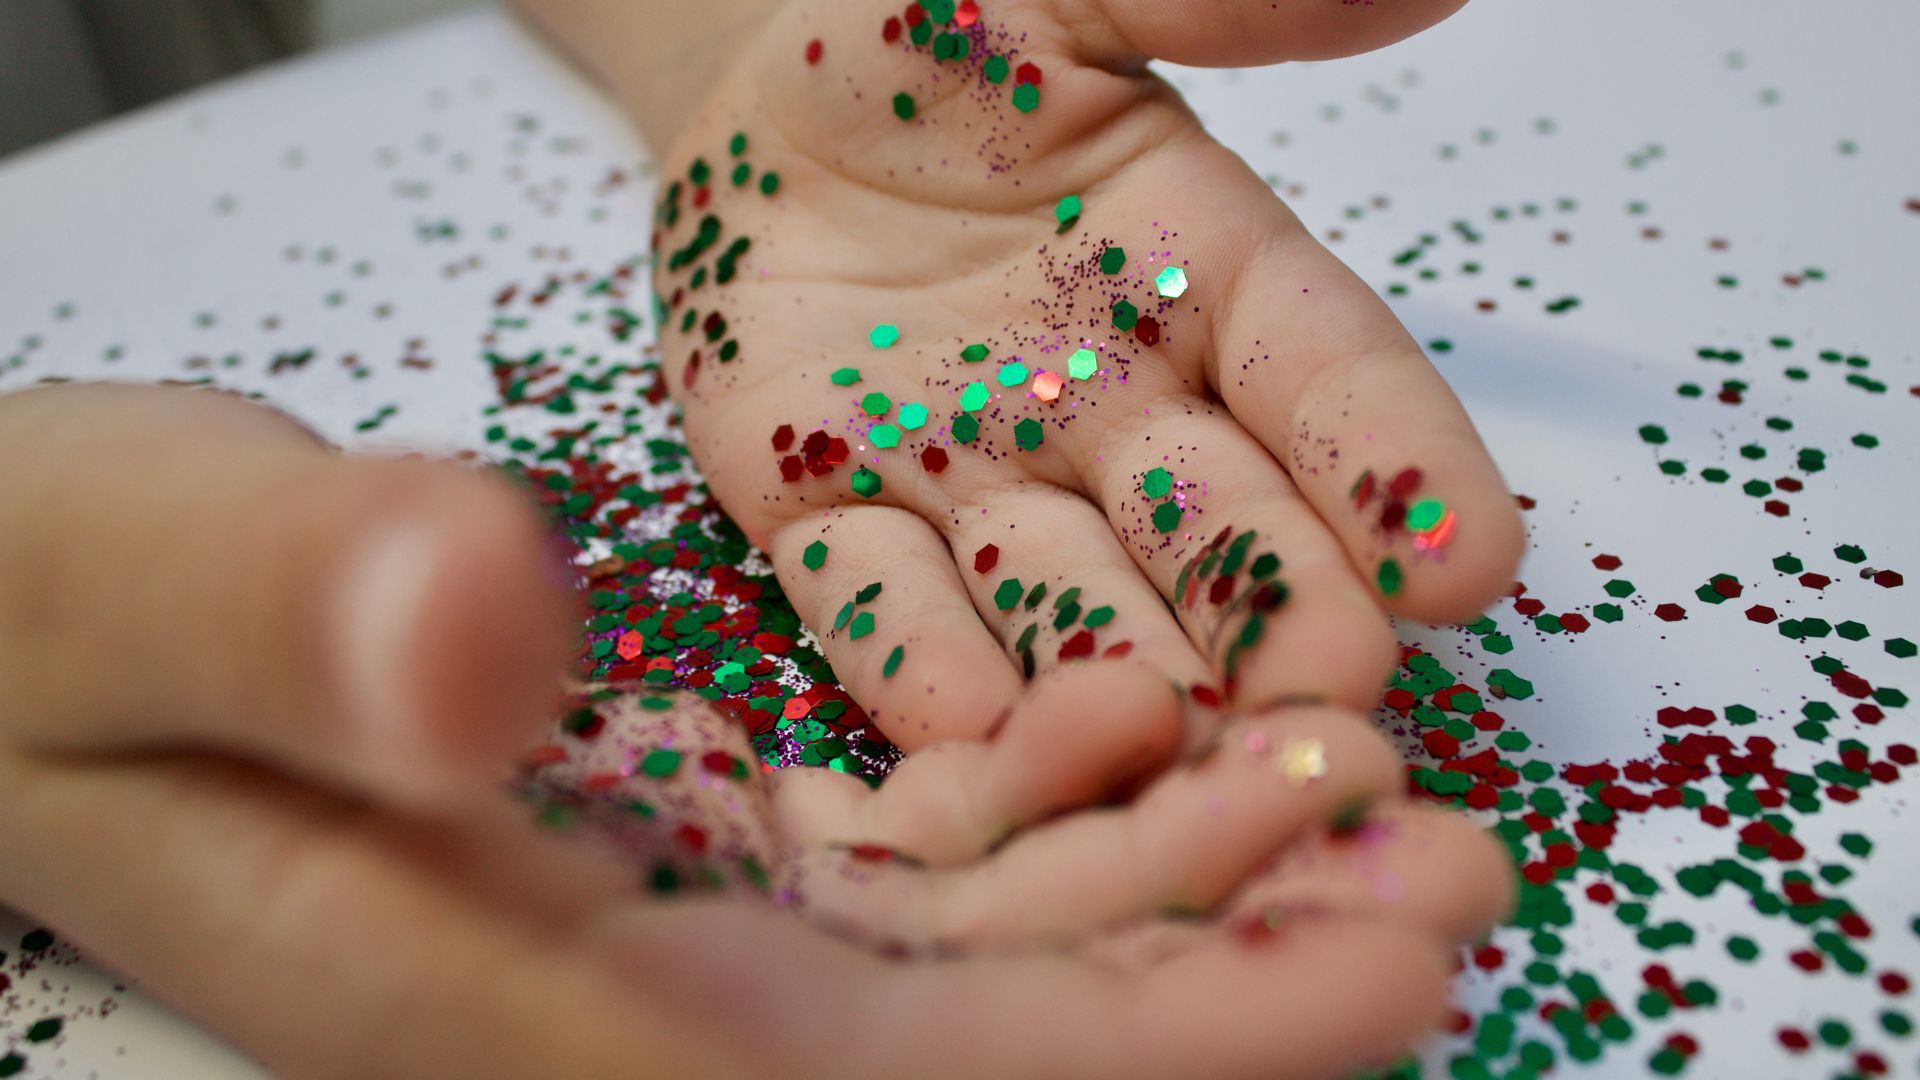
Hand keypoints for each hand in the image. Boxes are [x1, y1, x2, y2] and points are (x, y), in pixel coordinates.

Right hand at [0, 383, 1507, 1076]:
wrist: (11, 621)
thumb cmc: (42, 614)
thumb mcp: (126, 570)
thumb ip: (297, 606)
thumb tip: (492, 631)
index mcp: (508, 994)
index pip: (899, 1076)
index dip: (1159, 1042)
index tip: (1376, 955)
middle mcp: (621, 1005)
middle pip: (991, 1043)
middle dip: (1238, 973)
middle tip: (1448, 858)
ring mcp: (655, 939)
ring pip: (978, 959)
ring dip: (1181, 885)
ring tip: (1350, 780)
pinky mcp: (668, 858)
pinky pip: (909, 870)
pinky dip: (1052, 810)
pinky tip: (1150, 730)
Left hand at [517, 0, 1526, 750]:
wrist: (762, 102)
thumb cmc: (927, 36)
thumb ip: (1220, 4)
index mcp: (1204, 280)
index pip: (1327, 377)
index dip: (1399, 468)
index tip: (1472, 562)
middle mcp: (1110, 410)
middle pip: (1217, 526)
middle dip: (1278, 609)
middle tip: (1335, 696)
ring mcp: (970, 476)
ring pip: (1062, 594)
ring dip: (1113, 670)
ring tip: (1164, 738)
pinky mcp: (827, 513)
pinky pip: (875, 599)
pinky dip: (917, 662)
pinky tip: (960, 727)